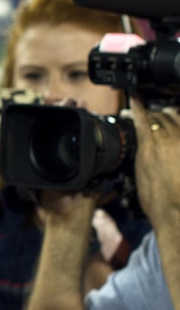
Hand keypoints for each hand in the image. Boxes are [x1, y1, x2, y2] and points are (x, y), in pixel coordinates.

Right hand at [131, 99, 179, 231]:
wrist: (177, 213)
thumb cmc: (156, 200)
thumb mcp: (141, 173)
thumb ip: (143, 152)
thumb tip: (144, 144)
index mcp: (149, 146)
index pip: (143, 117)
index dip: (138, 105)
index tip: (135, 97)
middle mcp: (168, 139)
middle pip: (161, 116)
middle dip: (156, 113)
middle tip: (151, 113)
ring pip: (178, 117)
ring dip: (172, 114)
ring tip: (169, 114)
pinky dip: (179, 125)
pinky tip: (177, 123)